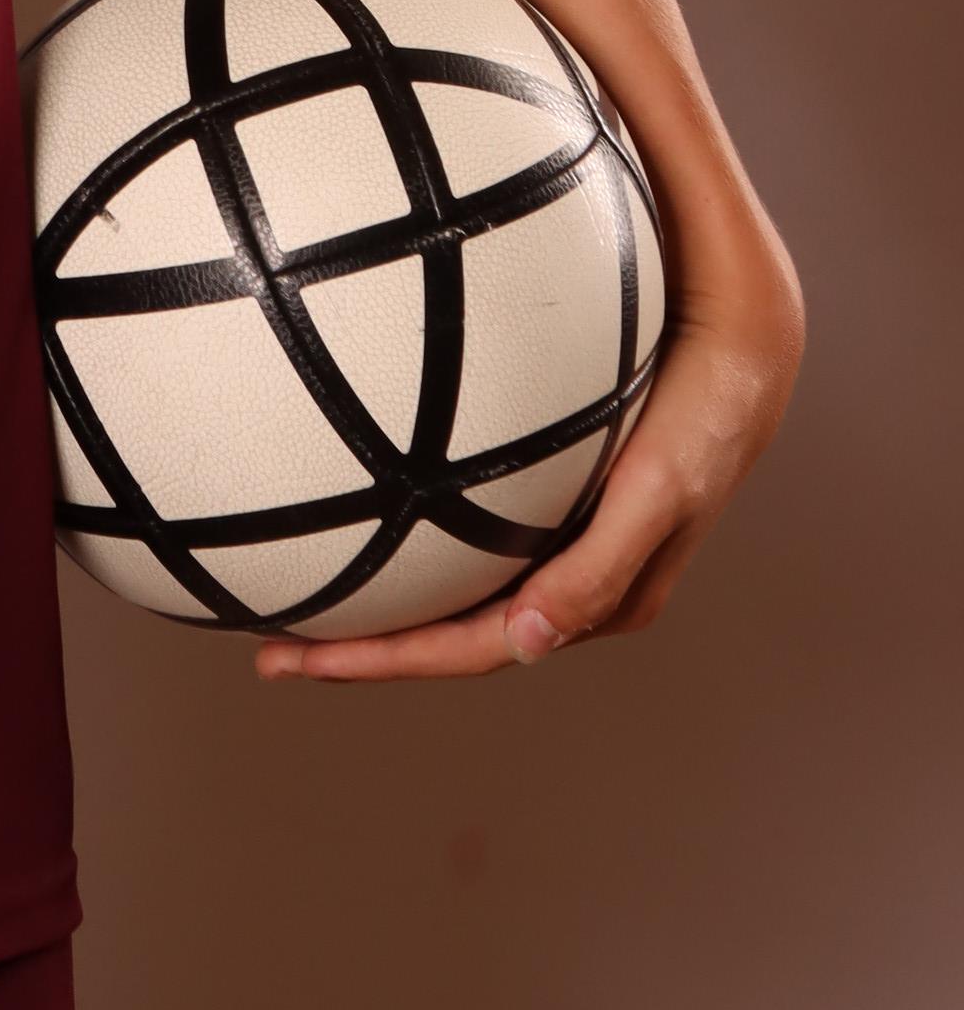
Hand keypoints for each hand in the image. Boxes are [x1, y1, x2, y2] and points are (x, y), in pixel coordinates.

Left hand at [253, 228, 802, 681]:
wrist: (741, 347)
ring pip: (452, 588)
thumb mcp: (657, 492)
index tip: (296, 662)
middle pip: (448, 632)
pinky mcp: (547, 494)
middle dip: (362, 648)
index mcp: (589, 601)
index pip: (469, 650)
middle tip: (270, 648)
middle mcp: (564, 581)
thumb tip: (527, 643)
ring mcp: (553, 538)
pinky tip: (358, 506)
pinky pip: (463, 531)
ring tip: (296, 595)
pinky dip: (408, 538)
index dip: (383, 663)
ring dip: (381, 600)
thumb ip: (597, 568)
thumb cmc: (699, 421)